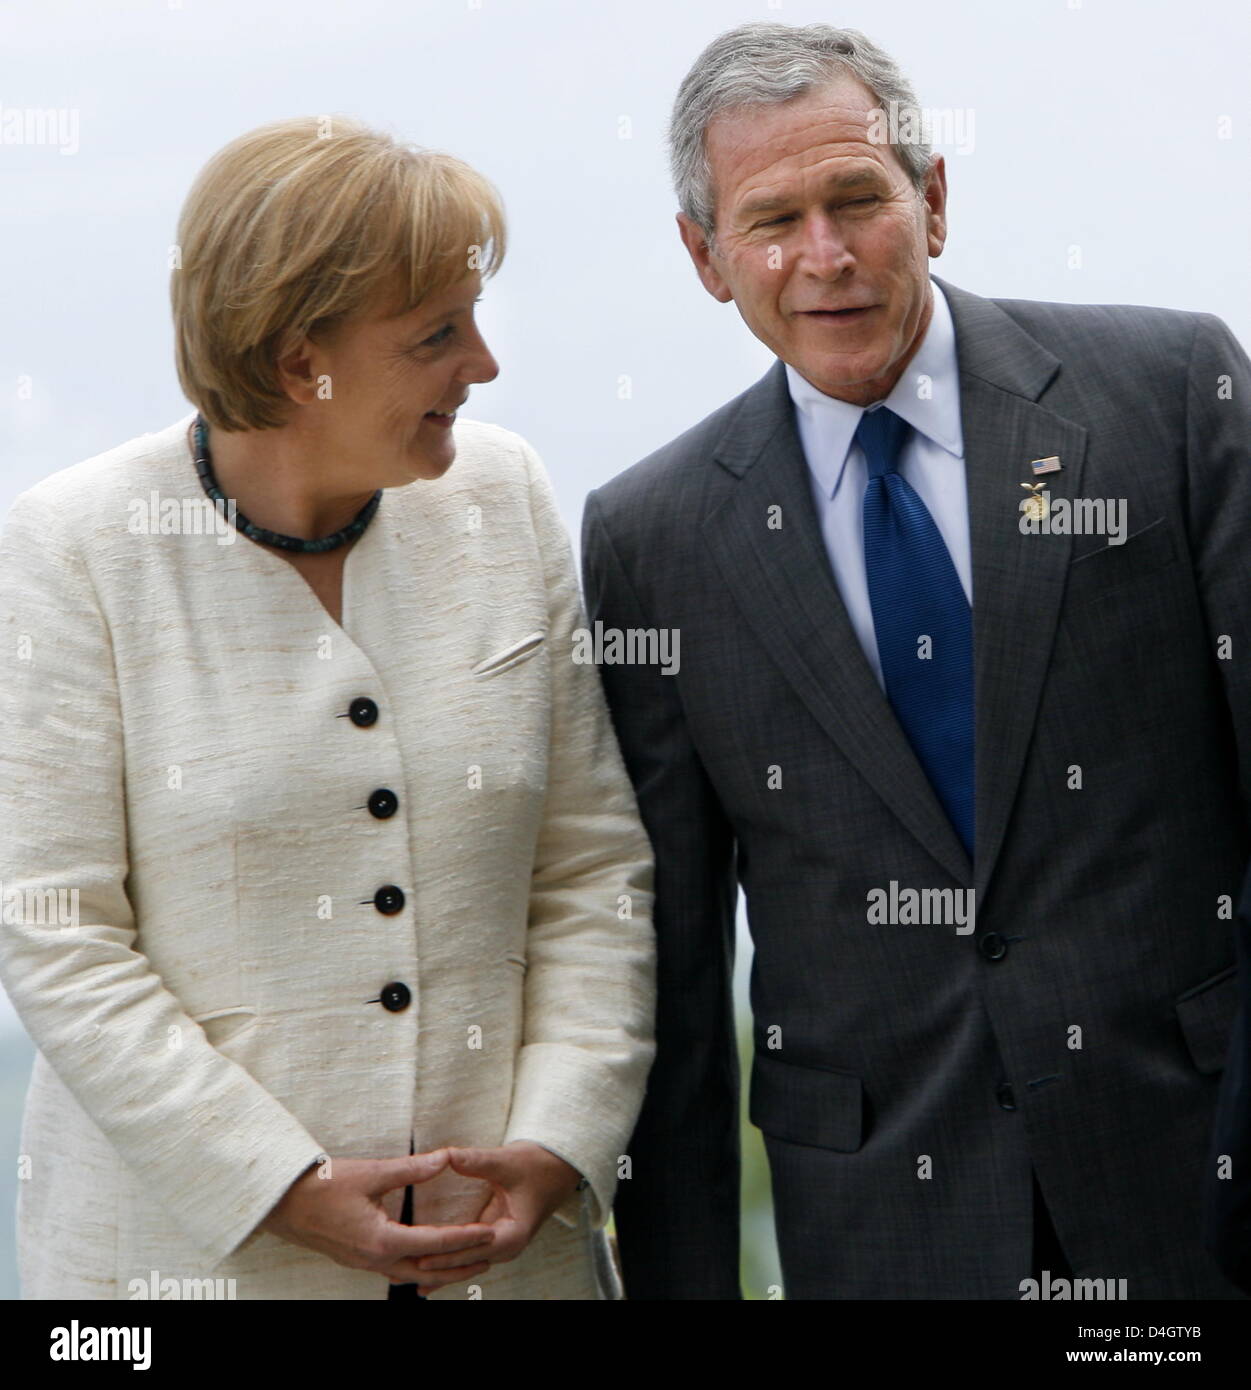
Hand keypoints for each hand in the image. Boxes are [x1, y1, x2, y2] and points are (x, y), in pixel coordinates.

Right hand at [259, 1151, 496, 1291]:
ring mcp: (364, 1263)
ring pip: (410, 1275)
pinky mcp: (358, 1259)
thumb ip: (412, 1169)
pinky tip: (427, 1258)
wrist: (280, 1203)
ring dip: (439, 1269)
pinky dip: (418, 1267)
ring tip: (465, 1260)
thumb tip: (447, 1158)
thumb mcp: (372, 1172)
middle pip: (427, 1270)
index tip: (489, 1233)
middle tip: (489, 1255)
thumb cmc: (323, 1185)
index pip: (435, 1243)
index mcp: (381, 1240)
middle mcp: (375, 1259)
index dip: (465, 1238)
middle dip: (459, 1264)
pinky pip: (395, 1270)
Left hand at [410, 1141, 582, 1286]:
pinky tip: (425, 1274)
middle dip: (436, 1267)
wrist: (558, 1167)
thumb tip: (447, 1155)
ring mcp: (499, 1245)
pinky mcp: (493, 1238)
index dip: (445, 1253)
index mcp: (513, 1234)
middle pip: (466, 1263)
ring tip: (405, 1276)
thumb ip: (477, 1161)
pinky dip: (448, 1262)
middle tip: (402, 1270)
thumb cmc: (537, 1164)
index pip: (473, 1249)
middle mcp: (506, 1246)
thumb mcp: (506, 1161)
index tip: (419, 1255)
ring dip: (439, 1269)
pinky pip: (467, 1255)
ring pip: (465, 1264)